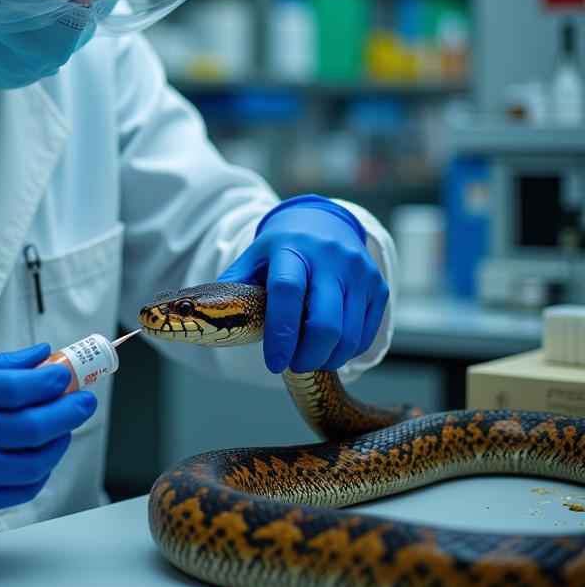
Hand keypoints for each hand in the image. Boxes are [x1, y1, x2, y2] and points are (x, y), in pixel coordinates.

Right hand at [0, 344, 95, 526]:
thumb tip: (44, 358)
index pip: (20, 390)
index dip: (53, 384)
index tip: (69, 377)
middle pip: (33, 430)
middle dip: (68, 413)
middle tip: (84, 402)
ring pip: (29, 468)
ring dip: (55, 446)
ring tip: (62, 430)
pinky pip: (10, 493)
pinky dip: (32, 476)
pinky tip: (37, 458)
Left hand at [217, 195, 388, 374]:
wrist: (325, 221)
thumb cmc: (284, 246)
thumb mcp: (255, 255)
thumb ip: (235, 282)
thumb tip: (207, 311)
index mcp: (293, 248)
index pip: (287, 293)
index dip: (280, 333)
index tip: (274, 362)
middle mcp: (331, 258)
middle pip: (325, 323)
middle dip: (307, 356)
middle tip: (291, 365)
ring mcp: (360, 272)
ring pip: (348, 335)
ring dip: (326, 358)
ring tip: (307, 358)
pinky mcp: (378, 287)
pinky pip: (365, 334)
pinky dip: (345, 351)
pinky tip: (327, 349)